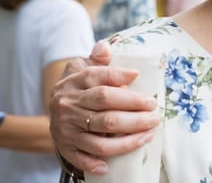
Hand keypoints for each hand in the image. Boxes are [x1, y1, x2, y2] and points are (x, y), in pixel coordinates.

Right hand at [49, 41, 159, 174]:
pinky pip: (80, 158)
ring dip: (126, 140)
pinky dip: (94, 163)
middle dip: (134, 112)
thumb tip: (105, 48)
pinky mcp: (65, 146)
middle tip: (154, 113)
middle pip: (106, 110)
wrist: (53, 109)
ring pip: (99, 138)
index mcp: (75, 83)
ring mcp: (66, 128)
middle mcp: (69, 106)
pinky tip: (109, 166)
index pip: (98, 79)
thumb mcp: (83, 67)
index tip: (138, 76)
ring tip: (148, 134)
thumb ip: (97, 58)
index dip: (119, 77)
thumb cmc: (79, 86)